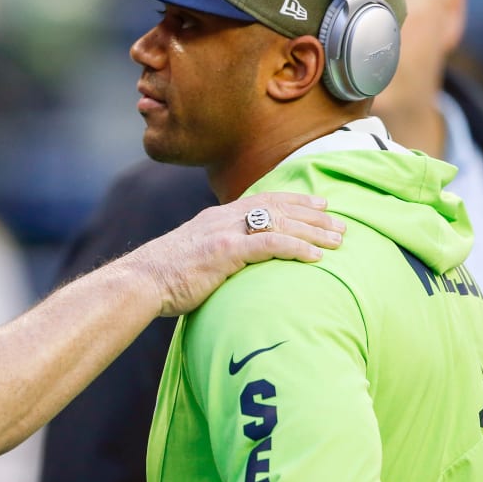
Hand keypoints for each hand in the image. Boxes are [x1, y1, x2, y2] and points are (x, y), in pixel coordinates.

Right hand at [128, 192, 344, 316]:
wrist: (141, 281)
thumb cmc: (164, 278)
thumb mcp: (194, 256)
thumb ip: (217, 252)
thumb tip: (232, 264)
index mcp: (217, 217)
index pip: (264, 200)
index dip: (295, 200)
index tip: (320, 203)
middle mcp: (223, 218)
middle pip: (278, 207)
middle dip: (313, 214)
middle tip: (341, 223)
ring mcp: (225, 232)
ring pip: (280, 222)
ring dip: (314, 231)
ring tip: (338, 240)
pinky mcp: (225, 251)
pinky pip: (270, 244)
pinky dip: (297, 248)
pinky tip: (316, 257)